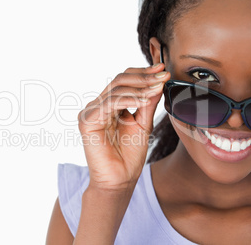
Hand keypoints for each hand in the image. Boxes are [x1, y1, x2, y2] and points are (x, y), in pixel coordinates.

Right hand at [78, 63, 169, 190]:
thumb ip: (147, 104)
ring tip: (158, 87)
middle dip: (144, 76)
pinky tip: (145, 99)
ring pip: (116, 89)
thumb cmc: (129, 156)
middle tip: (163, 75)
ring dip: (140, 86)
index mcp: (109, 105)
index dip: (143, 73)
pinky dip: (129, 99)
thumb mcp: (143, 124)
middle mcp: (98, 106)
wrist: (119, 180)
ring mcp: (91, 112)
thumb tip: (158, 82)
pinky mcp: (87, 121)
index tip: (163, 70)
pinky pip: (110, 103)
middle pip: (119, 80)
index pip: (124, 81)